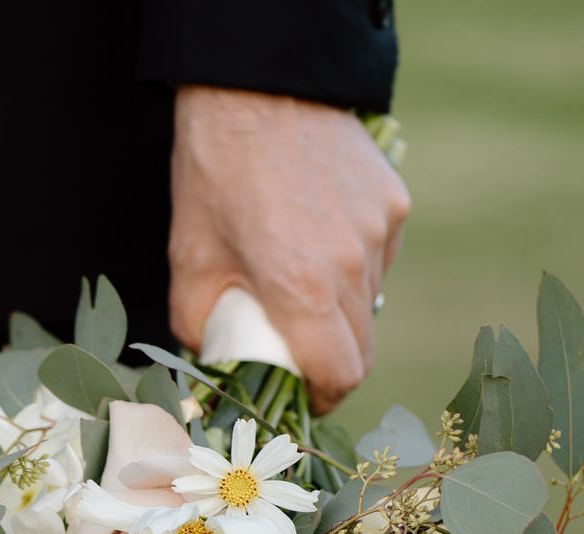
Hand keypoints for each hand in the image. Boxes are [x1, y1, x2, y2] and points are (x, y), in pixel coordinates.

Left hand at [168, 86, 410, 413]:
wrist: (257, 85)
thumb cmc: (214, 170)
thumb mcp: (189, 258)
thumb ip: (200, 324)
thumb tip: (212, 364)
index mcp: (301, 287)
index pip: (340, 373)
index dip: (323, 397)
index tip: (303, 397)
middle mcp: (352, 263)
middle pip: (362, 347)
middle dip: (331, 364)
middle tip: (296, 356)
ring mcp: (380, 230)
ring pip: (372, 302)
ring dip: (341, 314)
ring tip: (299, 287)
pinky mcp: (394, 202)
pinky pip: (381, 258)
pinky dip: (354, 268)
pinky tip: (316, 242)